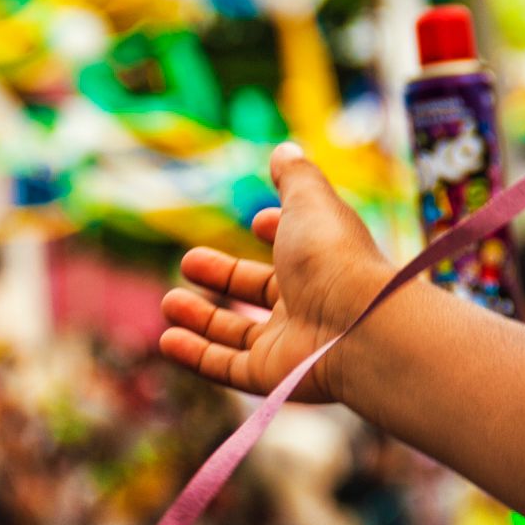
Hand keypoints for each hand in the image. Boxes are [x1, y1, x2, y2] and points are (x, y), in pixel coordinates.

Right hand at [160, 143, 393, 402]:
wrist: (358, 324)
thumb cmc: (334, 257)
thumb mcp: (310, 202)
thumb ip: (294, 176)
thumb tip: (285, 148)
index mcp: (321, 262)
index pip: (294, 250)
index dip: (276, 232)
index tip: (258, 221)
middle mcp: (307, 304)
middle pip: (259, 292)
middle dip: (224, 276)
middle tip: (188, 262)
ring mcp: (289, 343)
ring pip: (237, 334)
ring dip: (201, 319)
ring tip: (169, 302)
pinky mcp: (271, 376)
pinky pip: (226, 367)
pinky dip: (194, 355)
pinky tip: (166, 339)